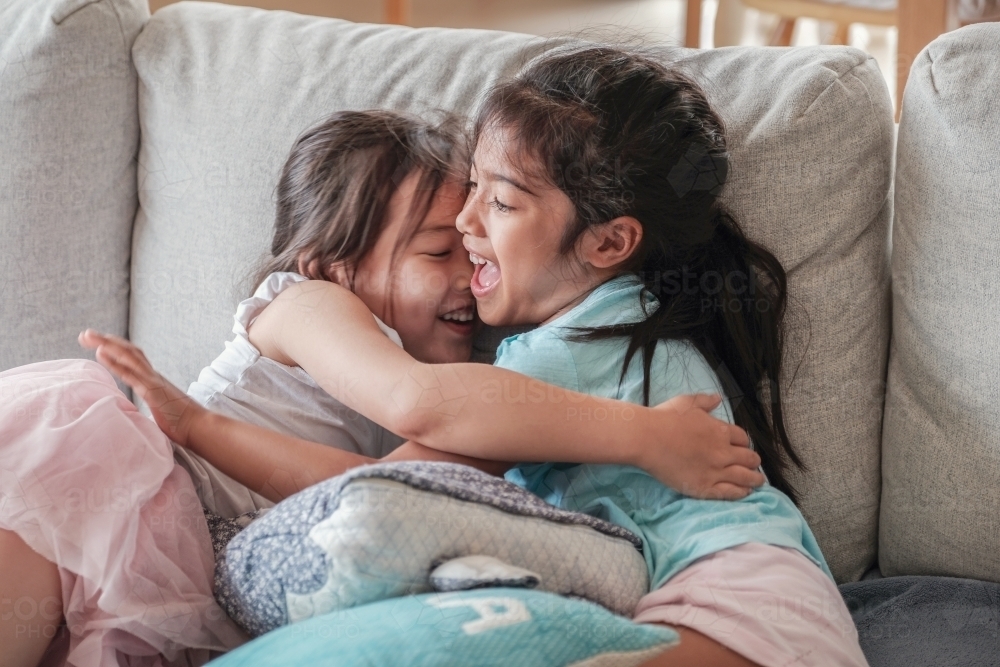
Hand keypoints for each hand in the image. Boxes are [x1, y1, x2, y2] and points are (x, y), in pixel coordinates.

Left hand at [78, 329, 203, 445]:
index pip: (133, 358)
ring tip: (88, 336)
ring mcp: (153, 381)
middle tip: (85, 334)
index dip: (116, 349)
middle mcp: (153, 375)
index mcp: (154, 380)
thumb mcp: (162, 411)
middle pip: (129, 350)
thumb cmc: (183, 423)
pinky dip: (114, 362)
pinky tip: (101, 353)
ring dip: (107, 344)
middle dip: (106, 340)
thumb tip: (145, 413)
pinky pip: (130, 373)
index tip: (98, 344)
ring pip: (128, 355)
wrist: (199, 427)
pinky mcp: (152, 391)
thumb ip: (152, 406)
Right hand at [634, 393, 764, 500]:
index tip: (742, 446)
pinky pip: (730, 492)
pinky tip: (745, 492)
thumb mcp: (687, 402)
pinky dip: (741, 492)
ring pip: (745, 477)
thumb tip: (719, 398)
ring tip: (758, 481)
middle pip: (748, 458)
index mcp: (720, 430)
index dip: (744, 443)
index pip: (742, 438)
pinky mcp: (705, 487)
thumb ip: (706, 401)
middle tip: (753, 464)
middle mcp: (723, 451)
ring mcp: (715, 471)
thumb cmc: (665, 418)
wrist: (647, 438)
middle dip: (753, 461)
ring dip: (754, 479)